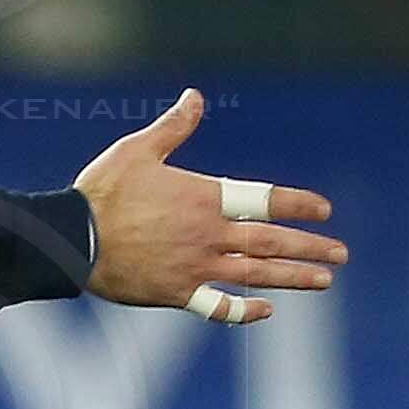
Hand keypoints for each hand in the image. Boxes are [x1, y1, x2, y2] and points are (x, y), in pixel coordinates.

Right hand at [77, 90, 341, 321]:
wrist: (69, 239)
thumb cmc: (101, 192)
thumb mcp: (137, 150)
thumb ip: (173, 127)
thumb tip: (195, 96)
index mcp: (205, 199)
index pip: (268, 201)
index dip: (299, 204)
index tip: (323, 210)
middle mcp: (209, 236)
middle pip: (272, 242)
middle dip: (310, 247)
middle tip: (340, 254)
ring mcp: (195, 268)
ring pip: (256, 274)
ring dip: (293, 277)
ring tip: (323, 280)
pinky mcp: (175, 293)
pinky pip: (217, 307)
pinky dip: (243, 311)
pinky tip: (265, 310)